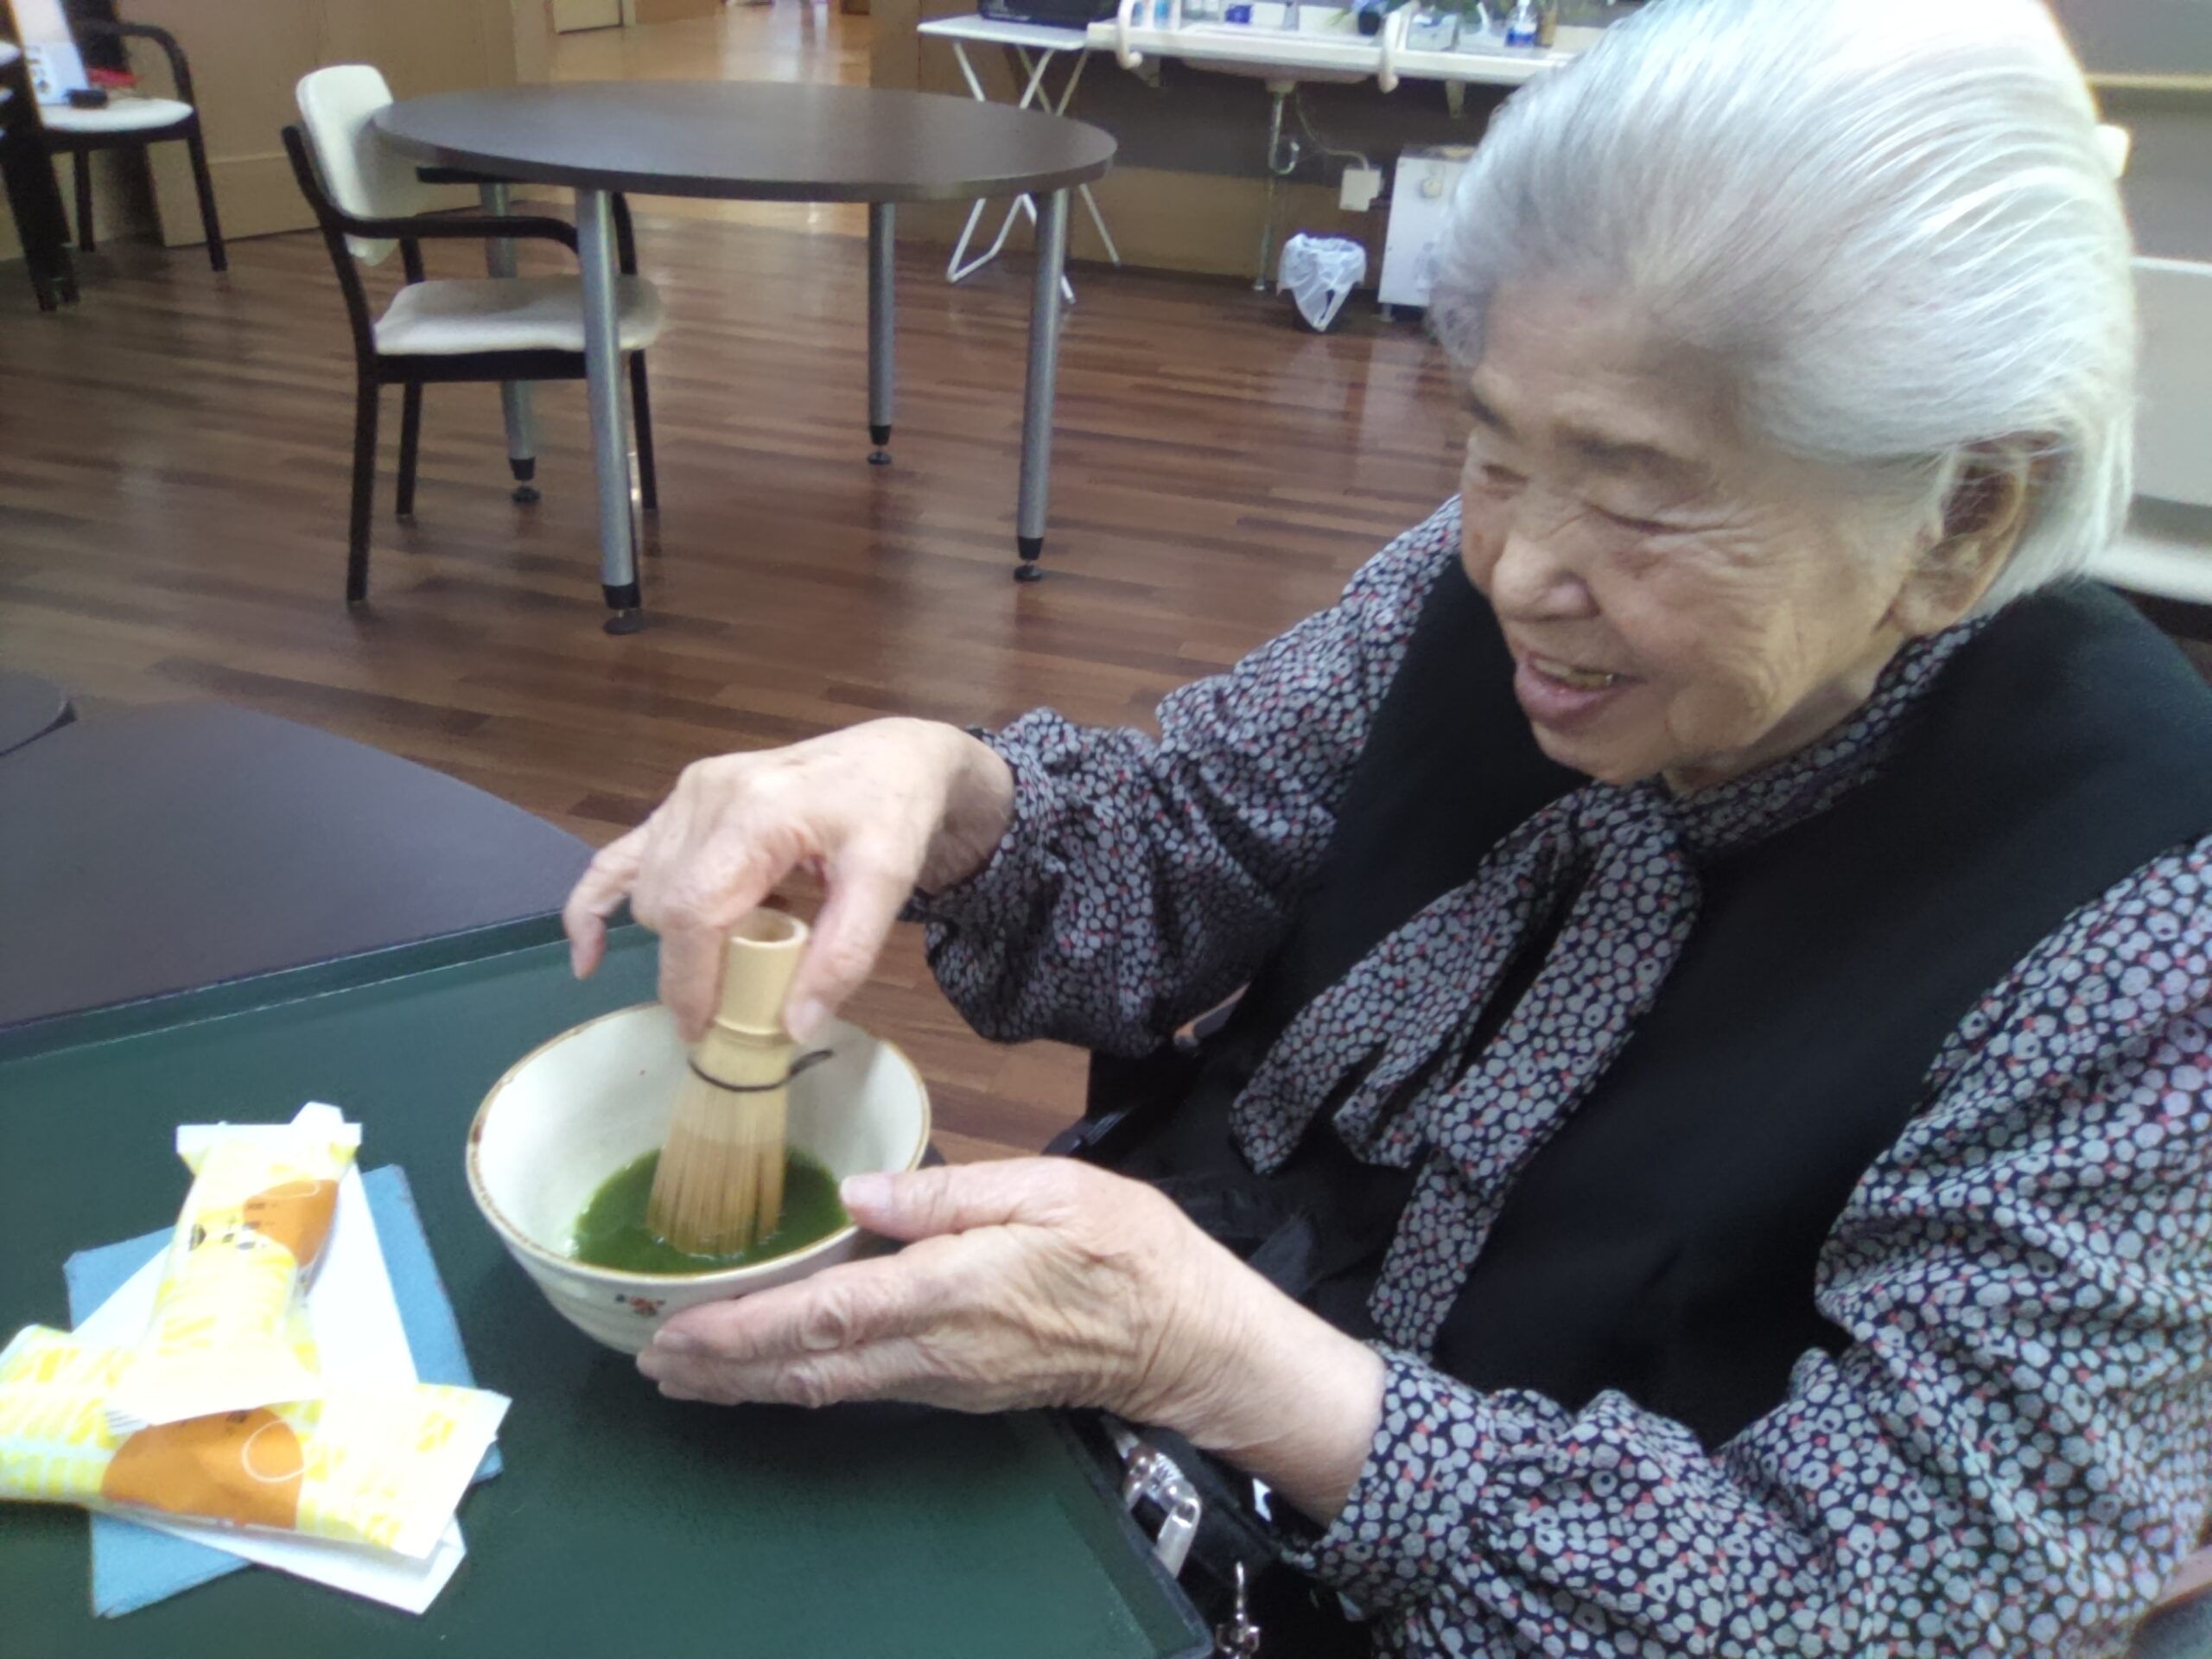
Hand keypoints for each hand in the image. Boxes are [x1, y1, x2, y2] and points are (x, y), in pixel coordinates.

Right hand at [561, 719, 1013, 1041]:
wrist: (891, 757)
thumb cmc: (894, 814)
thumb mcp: (888, 885)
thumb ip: (844, 955)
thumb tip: (792, 1026)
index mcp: (756, 813)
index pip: (695, 911)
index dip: (690, 980)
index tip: (701, 1032)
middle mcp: (708, 795)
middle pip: (665, 906)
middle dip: (685, 970)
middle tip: (725, 1014)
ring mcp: (690, 793)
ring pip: (646, 889)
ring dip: (670, 940)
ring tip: (721, 969)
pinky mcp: (685, 797)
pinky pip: (620, 856)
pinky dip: (596, 904)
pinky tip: (590, 955)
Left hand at [636, 1159, 1386, 1521]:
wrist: (1189, 1337)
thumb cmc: (1129, 1249)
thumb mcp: (1050, 1189)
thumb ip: (950, 1194)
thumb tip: (860, 1196)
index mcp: (949, 1292)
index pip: (823, 1317)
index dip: (740, 1329)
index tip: (675, 1330)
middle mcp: (933, 1353)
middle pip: (805, 1369)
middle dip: (721, 1369)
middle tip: (651, 1361)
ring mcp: (944, 1381)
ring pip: (826, 1388)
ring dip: (750, 1381)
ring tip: (688, 1369)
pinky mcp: (958, 1390)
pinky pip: (860, 1389)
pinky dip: (800, 1380)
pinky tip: (774, 1368)